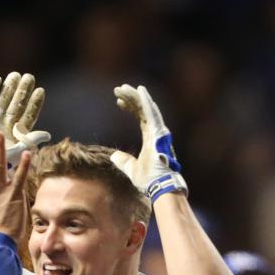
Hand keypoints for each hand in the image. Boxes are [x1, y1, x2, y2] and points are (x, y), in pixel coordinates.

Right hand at [0, 73, 49, 170]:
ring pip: (3, 98)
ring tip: (15, 76)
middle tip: (28, 78)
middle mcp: (6, 122)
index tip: (40, 91)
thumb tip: (47, 135)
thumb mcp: (17, 152)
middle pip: (17, 103)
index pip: (28, 114)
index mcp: (17, 131)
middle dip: (23, 90)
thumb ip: (30, 140)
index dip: (34, 103)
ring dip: (9, 87)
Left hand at [111, 84, 186, 201]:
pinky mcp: (159, 133)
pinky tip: (139, 90)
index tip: (118, 102)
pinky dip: (146, 101)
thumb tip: (114, 156)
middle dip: (131, 98)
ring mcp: (159, 131)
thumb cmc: (149, 181)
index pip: (141, 118)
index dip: (131, 108)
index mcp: (151, 139)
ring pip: (146, 108)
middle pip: (143, 110)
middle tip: (118, 90)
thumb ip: (124, 161)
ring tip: (122, 88)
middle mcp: (157, 132)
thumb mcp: (131, 169)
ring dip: (135, 96)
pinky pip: (152, 113)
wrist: (160, 187)